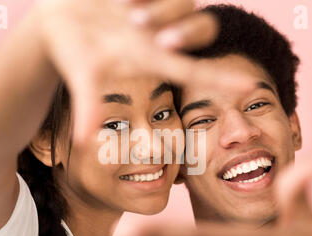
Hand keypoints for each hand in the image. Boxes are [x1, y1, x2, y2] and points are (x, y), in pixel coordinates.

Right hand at [35, 0, 229, 142]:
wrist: (60, 21)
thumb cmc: (73, 52)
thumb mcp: (83, 76)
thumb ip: (87, 107)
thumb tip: (83, 144)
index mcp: (152, 59)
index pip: (195, 71)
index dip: (222, 80)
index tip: (250, 87)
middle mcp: (162, 35)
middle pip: (203, 30)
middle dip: (181, 30)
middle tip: (137, 24)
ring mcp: (159, 9)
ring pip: (186, 1)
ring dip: (159, 6)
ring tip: (122, 7)